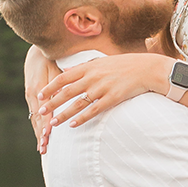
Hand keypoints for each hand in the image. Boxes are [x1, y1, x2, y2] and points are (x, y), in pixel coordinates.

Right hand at [24, 47, 56, 153]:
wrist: (37, 53)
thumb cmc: (50, 61)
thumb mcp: (55, 70)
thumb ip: (59, 84)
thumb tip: (63, 96)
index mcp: (38, 89)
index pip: (42, 111)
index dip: (44, 124)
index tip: (47, 136)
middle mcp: (32, 96)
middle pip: (36, 119)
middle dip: (40, 134)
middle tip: (44, 148)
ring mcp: (30, 98)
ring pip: (34, 119)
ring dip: (38, 134)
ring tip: (42, 148)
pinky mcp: (32, 99)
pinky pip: (34, 115)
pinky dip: (37, 127)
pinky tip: (40, 135)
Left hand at [38, 52, 168, 128]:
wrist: (146, 69)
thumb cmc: (124, 65)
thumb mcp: (102, 61)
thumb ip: (83, 66)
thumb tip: (67, 69)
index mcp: (89, 67)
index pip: (63, 77)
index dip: (50, 87)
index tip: (40, 95)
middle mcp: (93, 77)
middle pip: (67, 91)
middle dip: (52, 102)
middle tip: (41, 111)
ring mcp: (102, 88)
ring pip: (78, 103)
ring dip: (64, 114)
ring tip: (54, 123)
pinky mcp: (112, 98)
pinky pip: (94, 110)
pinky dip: (82, 118)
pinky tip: (73, 125)